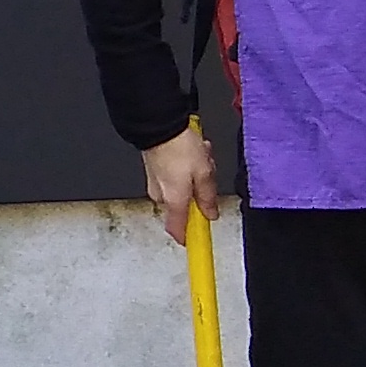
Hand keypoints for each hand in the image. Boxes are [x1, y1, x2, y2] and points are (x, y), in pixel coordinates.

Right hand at [141, 125, 219, 245]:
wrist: (159, 125)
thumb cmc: (178, 147)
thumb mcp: (203, 173)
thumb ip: (208, 197)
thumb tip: (210, 213)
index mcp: (173, 201)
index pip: (178, 231)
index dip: (189, 238)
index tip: (199, 240)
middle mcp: (161, 195)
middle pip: (186, 205)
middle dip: (200, 193)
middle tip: (208, 176)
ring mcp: (156, 182)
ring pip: (182, 188)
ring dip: (195, 175)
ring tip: (201, 157)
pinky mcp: (154, 170)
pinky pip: (175, 175)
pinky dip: (186, 166)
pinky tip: (193, 151)